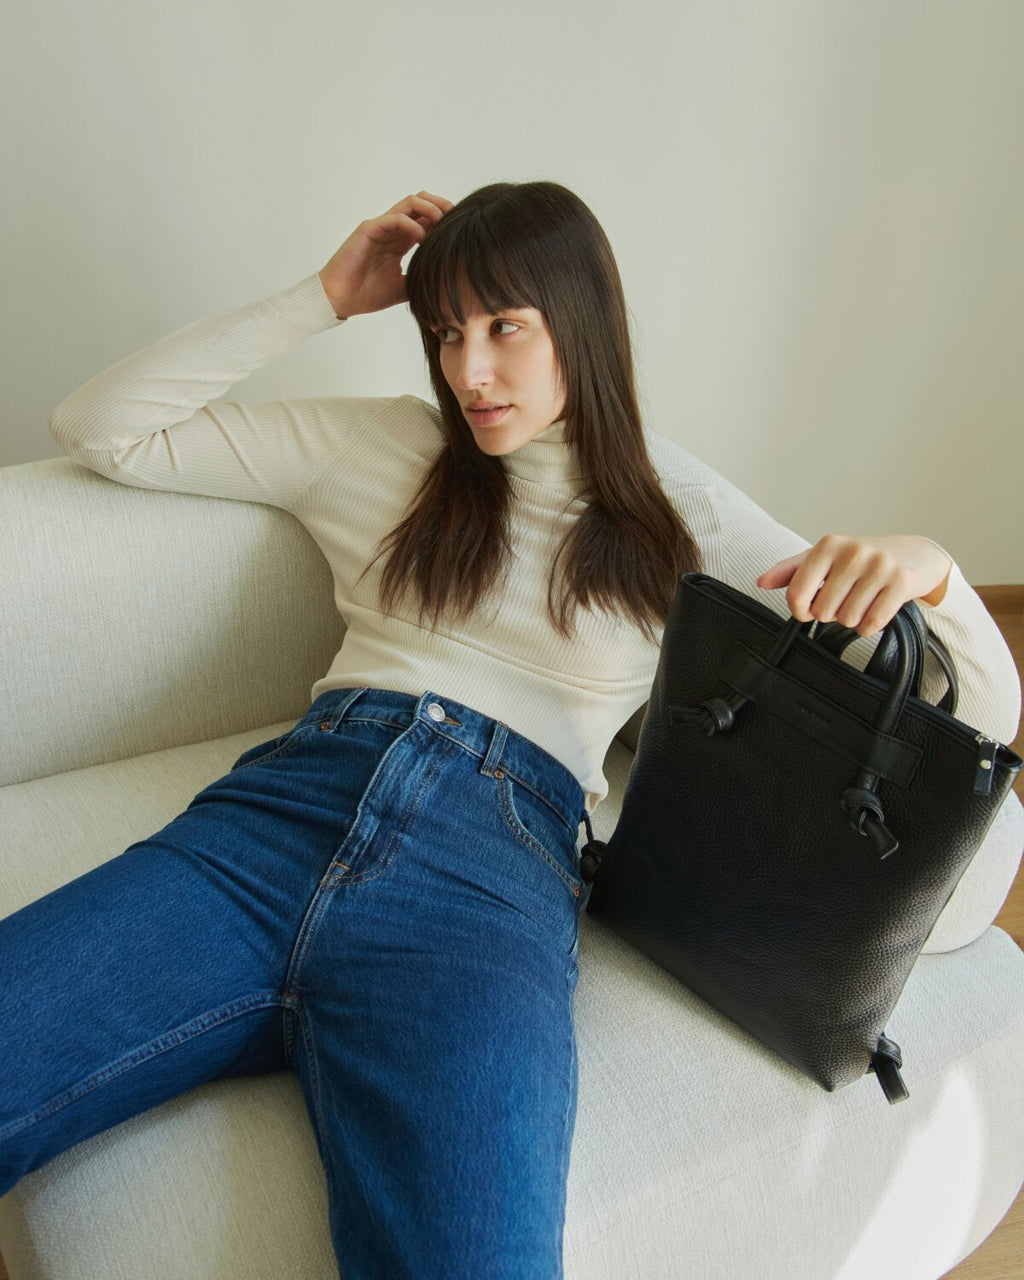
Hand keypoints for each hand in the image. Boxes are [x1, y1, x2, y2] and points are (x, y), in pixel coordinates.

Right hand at [318, 190, 453, 318]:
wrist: (341, 299)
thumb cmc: (366, 294)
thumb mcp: (403, 289)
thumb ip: (420, 280)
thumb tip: (442, 287)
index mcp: (400, 241)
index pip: (427, 219)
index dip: (444, 221)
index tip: (459, 232)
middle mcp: (392, 229)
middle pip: (422, 203)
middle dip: (442, 207)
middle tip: (456, 220)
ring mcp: (381, 226)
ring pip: (411, 202)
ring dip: (430, 209)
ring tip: (442, 224)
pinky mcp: (369, 229)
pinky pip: (395, 218)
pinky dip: (412, 225)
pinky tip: (422, 239)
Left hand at [756, 534, 952, 636]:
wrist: (915, 554)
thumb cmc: (863, 558)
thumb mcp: (826, 557)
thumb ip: (791, 570)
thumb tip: (761, 581)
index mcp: (828, 545)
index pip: (797, 592)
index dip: (799, 610)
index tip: (808, 610)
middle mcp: (853, 552)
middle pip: (823, 611)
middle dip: (831, 613)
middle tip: (844, 599)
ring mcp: (879, 566)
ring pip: (847, 618)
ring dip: (852, 618)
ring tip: (862, 601)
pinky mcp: (901, 582)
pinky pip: (872, 623)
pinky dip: (870, 625)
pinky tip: (875, 608)